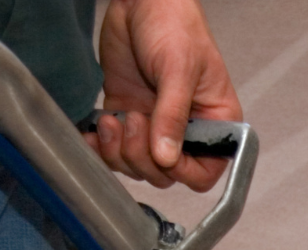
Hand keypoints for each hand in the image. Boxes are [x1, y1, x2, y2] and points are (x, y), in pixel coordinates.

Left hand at [86, 0, 241, 191]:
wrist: (140, 1)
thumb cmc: (174, 26)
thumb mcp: (178, 70)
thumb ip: (172, 116)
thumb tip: (167, 158)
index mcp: (213, 122)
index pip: (203, 172)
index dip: (181, 171)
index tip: (162, 152)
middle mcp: (185, 130)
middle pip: (165, 175)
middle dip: (142, 156)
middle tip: (134, 118)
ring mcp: (154, 126)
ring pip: (137, 167)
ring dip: (119, 151)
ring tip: (115, 118)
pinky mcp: (126, 116)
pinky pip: (112, 151)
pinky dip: (100, 149)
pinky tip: (93, 133)